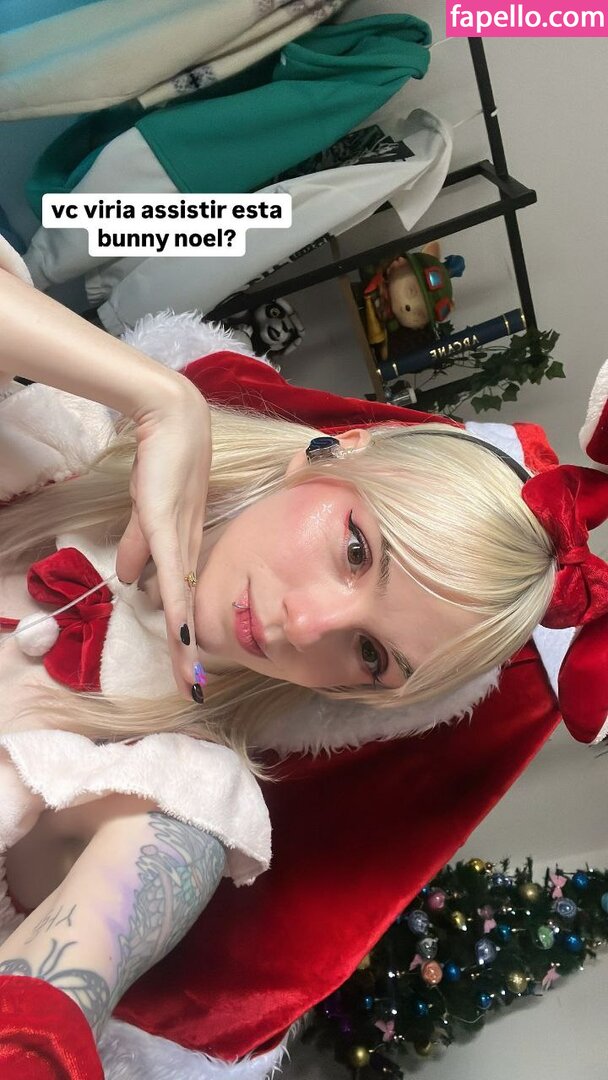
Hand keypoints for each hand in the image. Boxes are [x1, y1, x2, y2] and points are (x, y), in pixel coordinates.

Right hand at [115, 375, 210, 701]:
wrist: (171, 420)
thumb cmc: (162, 463)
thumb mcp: (145, 514)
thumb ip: (138, 546)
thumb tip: (127, 577)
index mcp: (185, 547)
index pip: (185, 599)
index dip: (186, 634)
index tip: (190, 666)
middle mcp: (189, 549)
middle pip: (188, 609)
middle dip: (188, 652)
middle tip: (190, 686)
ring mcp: (181, 539)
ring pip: (184, 601)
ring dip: (184, 641)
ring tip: (188, 675)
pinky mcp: (168, 527)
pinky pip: (173, 576)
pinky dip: (177, 607)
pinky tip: (181, 635)